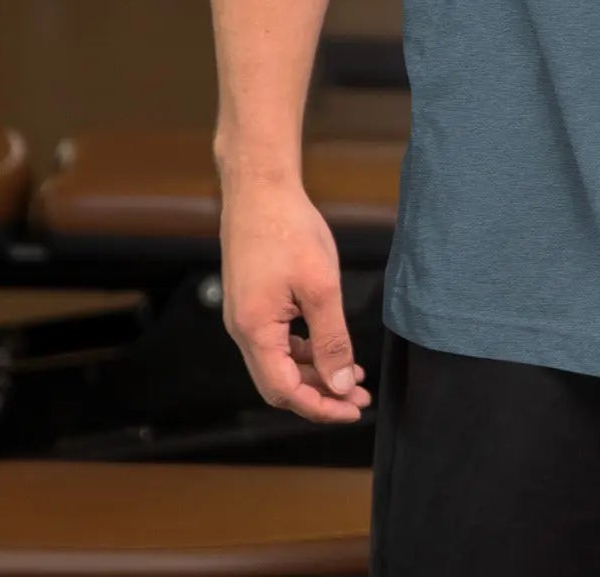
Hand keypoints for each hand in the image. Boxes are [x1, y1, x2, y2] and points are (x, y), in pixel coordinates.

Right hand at [220, 176, 371, 422]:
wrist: (260, 189)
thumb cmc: (289, 230)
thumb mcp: (320, 287)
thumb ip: (331, 340)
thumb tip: (340, 384)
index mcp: (255, 331)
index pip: (285, 391)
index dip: (319, 406)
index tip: (352, 410)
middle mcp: (242, 331)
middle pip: (280, 383)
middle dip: (320, 394)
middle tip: (357, 396)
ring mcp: (245, 316)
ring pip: (279, 362)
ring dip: (314, 372)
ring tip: (352, 374)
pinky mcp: (251, 302)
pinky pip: (276, 341)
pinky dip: (303, 350)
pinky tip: (329, 347)